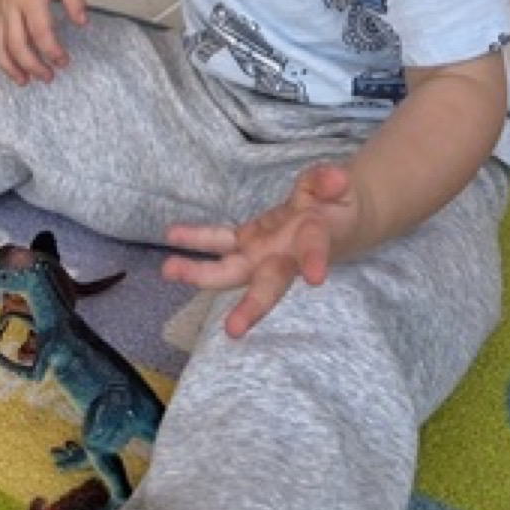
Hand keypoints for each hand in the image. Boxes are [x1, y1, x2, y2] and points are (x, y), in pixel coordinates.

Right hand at [0, 0, 87, 85]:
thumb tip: (82, 23)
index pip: (40, 31)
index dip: (52, 51)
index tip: (65, 62)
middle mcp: (11, 4)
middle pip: (17, 43)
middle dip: (32, 65)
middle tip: (49, 77)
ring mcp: (0, 8)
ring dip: (9, 66)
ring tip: (24, 81)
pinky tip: (9, 66)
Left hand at [161, 163, 367, 338]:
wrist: (333, 217)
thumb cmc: (337, 204)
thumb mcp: (341, 186)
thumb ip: (330, 182)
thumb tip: (336, 179)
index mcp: (313, 242)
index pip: (314, 250)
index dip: (314, 261)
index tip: (315, 277)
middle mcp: (284, 257)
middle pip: (268, 286)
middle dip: (251, 307)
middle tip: (233, 330)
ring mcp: (262, 253)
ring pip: (232, 270)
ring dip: (201, 273)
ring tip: (169, 270)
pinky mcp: (246, 241)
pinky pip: (219, 241)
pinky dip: (197, 238)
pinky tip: (172, 236)